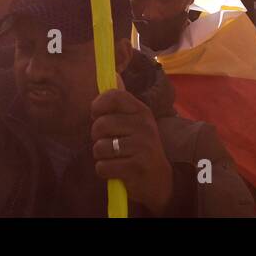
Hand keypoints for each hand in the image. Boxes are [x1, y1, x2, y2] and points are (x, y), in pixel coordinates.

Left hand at [90, 84, 174, 214]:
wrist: (159, 180)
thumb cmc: (140, 148)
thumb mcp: (136, 122)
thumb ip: (121, 103)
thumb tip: (113, 74)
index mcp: (141, 111)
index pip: (113, 96)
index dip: (98, 106)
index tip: (97, 115)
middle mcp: (144, 126)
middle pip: (100, 125)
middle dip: (97, 138)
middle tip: (109, 143)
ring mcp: (142, 147)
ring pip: (99, 148)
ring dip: (101, 156)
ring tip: (115, 158)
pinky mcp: (136, 168)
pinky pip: (102, 167)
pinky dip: (104, 171)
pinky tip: (117, 171)